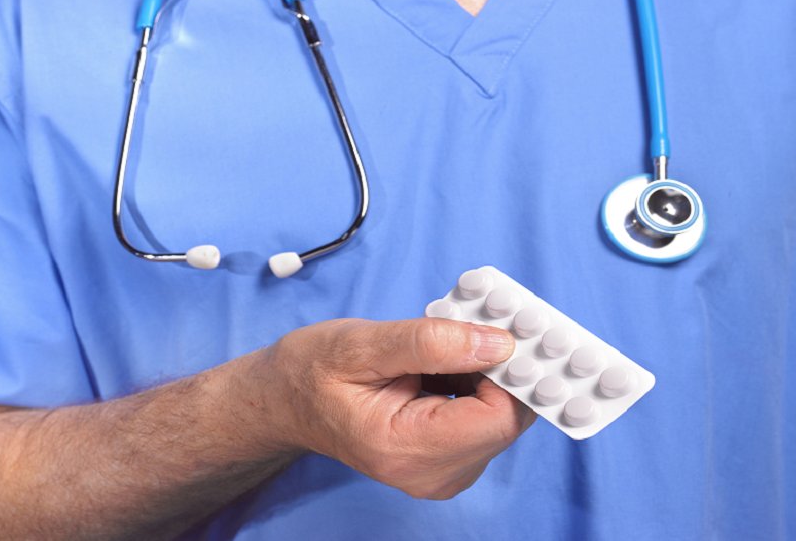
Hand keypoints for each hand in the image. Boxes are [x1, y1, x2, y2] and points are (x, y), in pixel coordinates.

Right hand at [265, 318, 535, 498]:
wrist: (286, 401)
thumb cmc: (313, 371)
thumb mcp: (362, 344)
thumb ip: (431, 343)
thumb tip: (499, 344)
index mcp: (405, 449)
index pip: (497, 417)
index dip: (509, 370)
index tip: (499, 325)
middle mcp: (429, 474)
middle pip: (506, 420)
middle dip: (500, 366)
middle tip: (473, 320)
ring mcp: (440, 473)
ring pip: (501, 417)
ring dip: (487, 371)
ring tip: (448, 340)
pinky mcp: (446, 460)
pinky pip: (485, 418)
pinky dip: (477, 382)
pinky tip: (447, 359)